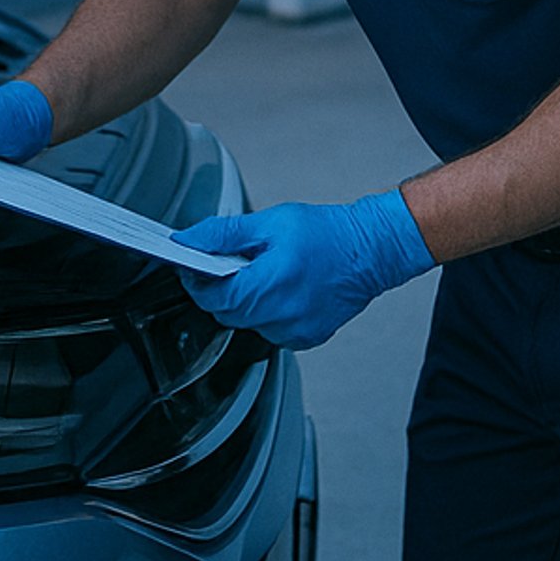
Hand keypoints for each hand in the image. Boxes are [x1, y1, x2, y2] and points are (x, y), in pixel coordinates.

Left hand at [171, 190, 434, 349]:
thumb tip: (189, 239)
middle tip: (230, 263)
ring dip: (244, 303)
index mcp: (270, 284)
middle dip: (219, 290)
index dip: (197, 281)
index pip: (214, 297)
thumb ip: (223, 234)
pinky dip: (266, 313)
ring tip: (263, 274)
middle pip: (227, 313)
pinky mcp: (307, 338)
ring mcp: (296, 331)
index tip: (193, 265)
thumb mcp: (268, 222)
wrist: (370, 250)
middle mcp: (283, 314)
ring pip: (247, 324)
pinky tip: (280, 291)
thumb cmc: (325, 233)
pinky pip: (269, 330)